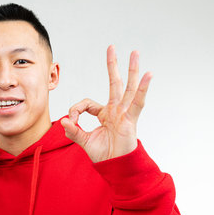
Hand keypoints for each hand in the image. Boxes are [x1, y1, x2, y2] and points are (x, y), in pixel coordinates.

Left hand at [61, 45, 152, 162]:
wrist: (115, 166)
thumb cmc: (104, 154)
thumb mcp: (84, 141)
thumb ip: (73, 131)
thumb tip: (64, 121)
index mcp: (105, 114)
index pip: (87, 103)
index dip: (76, 109)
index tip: (71, 121)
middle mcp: (116, 110)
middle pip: (115, 83)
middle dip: (113, 66)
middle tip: (111, 48)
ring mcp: (124, 113)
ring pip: (128, 87)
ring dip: (131, 70)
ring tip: (134, 52)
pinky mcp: (131, 119)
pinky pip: (138, 102)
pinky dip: (143, 89)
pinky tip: (148, 75)